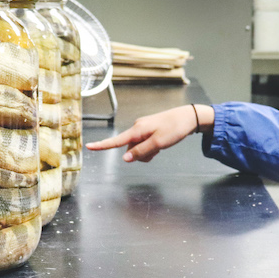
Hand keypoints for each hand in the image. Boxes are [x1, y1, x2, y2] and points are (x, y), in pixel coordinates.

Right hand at [86, 105, 209, 162]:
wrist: (189, 117)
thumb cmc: (175, 129)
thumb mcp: (158, 144)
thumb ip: (140, 152)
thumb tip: (124, 159)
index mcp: (137, 130)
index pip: (116, 141)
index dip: (102, 145)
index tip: (89, 147)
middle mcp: (138, 128)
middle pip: (130, 149)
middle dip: (141, 155)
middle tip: (158, 151)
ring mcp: (144, 129)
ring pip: (138, 148)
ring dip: (148, 152)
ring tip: (162, 146)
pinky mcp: (150, 130)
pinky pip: (145, 144)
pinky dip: (151, 148)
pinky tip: (162, 144)